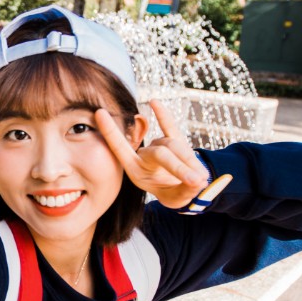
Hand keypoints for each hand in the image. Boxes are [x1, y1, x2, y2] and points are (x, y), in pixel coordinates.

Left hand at [95, 99, 209, 209]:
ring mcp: (160, 146)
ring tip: (203, 180)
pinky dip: (163, 116)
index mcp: (137, 170)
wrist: (183, 187)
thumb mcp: (176, 198)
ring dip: (190, 163)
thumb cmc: (174, 193)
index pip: (121, 148)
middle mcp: (146, 155)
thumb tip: (198, 181)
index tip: (99, 112)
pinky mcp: (175, 140)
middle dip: (180, 168)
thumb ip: (184, 190)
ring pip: (175, 147)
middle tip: (196, 181)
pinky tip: (154, 102)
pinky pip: (169, 127)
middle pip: (162, 153)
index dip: (111, 131)